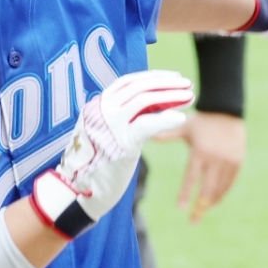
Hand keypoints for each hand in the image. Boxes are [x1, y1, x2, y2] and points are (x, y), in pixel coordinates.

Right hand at [31, 70, 193, 237]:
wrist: (77, 190)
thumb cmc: (97, 164)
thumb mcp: (107, 133)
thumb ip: (124, 117)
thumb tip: (154, 104)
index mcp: (98, 105)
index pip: (129, 82)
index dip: (153, 77)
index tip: (174, 78)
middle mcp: (101, 109)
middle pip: (138, 86)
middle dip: (166, 83)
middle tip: (188, 84)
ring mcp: (110, 124)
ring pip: (144, 99)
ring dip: (170, 96)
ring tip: (190, 97)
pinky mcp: (121, 142)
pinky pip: (147, 124)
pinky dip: (166, 119)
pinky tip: (181, 118)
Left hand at [155, 111, 245, 222]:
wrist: (226, 110)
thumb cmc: (200, 120)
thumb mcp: (183, 127)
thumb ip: (166, 135)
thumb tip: (146, 137)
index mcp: (199, 152)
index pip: (191, 178)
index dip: (186, 194)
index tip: (181, 208)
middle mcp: (215, 159)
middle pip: (207, 190)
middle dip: (200, 208)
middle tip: (193, 222)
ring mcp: (228, 161)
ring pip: (220, 189)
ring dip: (211, 202)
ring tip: (202, 212)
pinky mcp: (238, 162)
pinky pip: (230, 183)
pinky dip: (222, 193)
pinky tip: (215, 202)